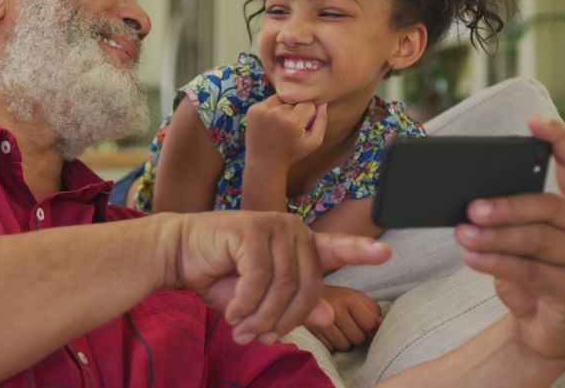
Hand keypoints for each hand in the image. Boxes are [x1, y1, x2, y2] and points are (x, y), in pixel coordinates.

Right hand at [159, 211, 390, 344]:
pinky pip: (259, 279)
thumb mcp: (261, 299)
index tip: (385, 253)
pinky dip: (245, 304)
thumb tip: (329, 314)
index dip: (361, 251)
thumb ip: (295, 305)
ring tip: (242, 330)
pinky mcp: (250, 229)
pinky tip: (231, 312)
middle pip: (308, 287)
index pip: (337, 248)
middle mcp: (292, 230)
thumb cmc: (222, 276)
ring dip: (262, 318)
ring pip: (284, 286)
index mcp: (301, 244)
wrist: (179, 254)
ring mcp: (273, 226)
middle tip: (261, 339)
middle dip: (285, 320)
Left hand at [245, 95, 327, 170]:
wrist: (264, 163)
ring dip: (283, 108)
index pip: (309, 104)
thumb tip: (322, 102)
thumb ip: (322, 120)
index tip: (301, 129)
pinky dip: (271, 110)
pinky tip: (270, 125)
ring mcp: (262, 110)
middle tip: (289, 129)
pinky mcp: (252, 110)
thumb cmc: (292, 153)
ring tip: (280, 126)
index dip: (308, 116)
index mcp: (293, 121)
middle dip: (295, 111)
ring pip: (281, 98)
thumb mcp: (313, 142)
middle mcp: (276, 112)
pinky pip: (268, 101)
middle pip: (294, 100)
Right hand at [306, 285, 382, 351]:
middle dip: (355, 335)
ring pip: (345, 346)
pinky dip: (330, 344)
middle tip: (347, 325)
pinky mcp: (311, 332)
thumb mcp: (355, 296)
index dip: (371, 329)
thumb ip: (371, 309)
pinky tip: (326, 332)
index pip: (372, 325)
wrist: (300, 293)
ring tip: (335, 328)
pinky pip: (330, 348)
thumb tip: (381, 325)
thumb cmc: (334, 298)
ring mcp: (321, 321)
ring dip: (343, 341)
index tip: (365, 326)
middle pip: (359, 339)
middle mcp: (336, 308)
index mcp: (350, 297)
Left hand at [454, 116, 564, 368]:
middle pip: (550, 207)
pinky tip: (472, 258)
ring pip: (537, 240)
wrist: (552, 331)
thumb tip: (473, 203)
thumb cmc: (536, 274)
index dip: (558, 140)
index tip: (534, 122)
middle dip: (507, 205)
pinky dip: (496, 263)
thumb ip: (512, 218)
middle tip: (471, 207)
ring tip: (463, 234)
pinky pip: (531, 271)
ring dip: (495, 237)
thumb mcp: (524, 240)